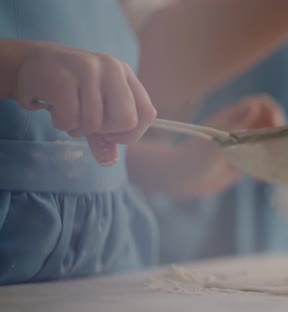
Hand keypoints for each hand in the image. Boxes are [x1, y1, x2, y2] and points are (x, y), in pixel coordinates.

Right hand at [13, 40, 156, 164]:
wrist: (29, 63)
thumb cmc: (68, 89)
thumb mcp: (93, 110)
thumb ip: (105, 137)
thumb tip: (110, 161)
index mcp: (126, 75)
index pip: (147, 114)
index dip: (130, 133)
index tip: (110, 134)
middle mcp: (112, 68)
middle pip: (127, 120)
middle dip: (106, 131)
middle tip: (88, 123)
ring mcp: (88, 70)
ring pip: (95, 122)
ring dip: (78, 129)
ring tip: (68, 113)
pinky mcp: (63, 77)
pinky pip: (71, 119)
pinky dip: (61, 124)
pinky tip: (54, 110)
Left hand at [171, 94, 285, 196]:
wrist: (179, 181)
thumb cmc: (192, 160)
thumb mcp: (215, 143)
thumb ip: (236, 124)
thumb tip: (255, 106)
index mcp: (234, 117)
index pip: (263, 104)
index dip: (274, 113)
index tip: (276, 131)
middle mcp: (241, 127)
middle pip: (271, 122)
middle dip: (277, 137)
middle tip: (276, 155)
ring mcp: (243, 144)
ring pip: (269, 142)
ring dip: (274, 154)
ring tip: (269, 168)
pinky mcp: (243, 161)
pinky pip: (262, 159)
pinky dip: (265, 168)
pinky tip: (257, 180)